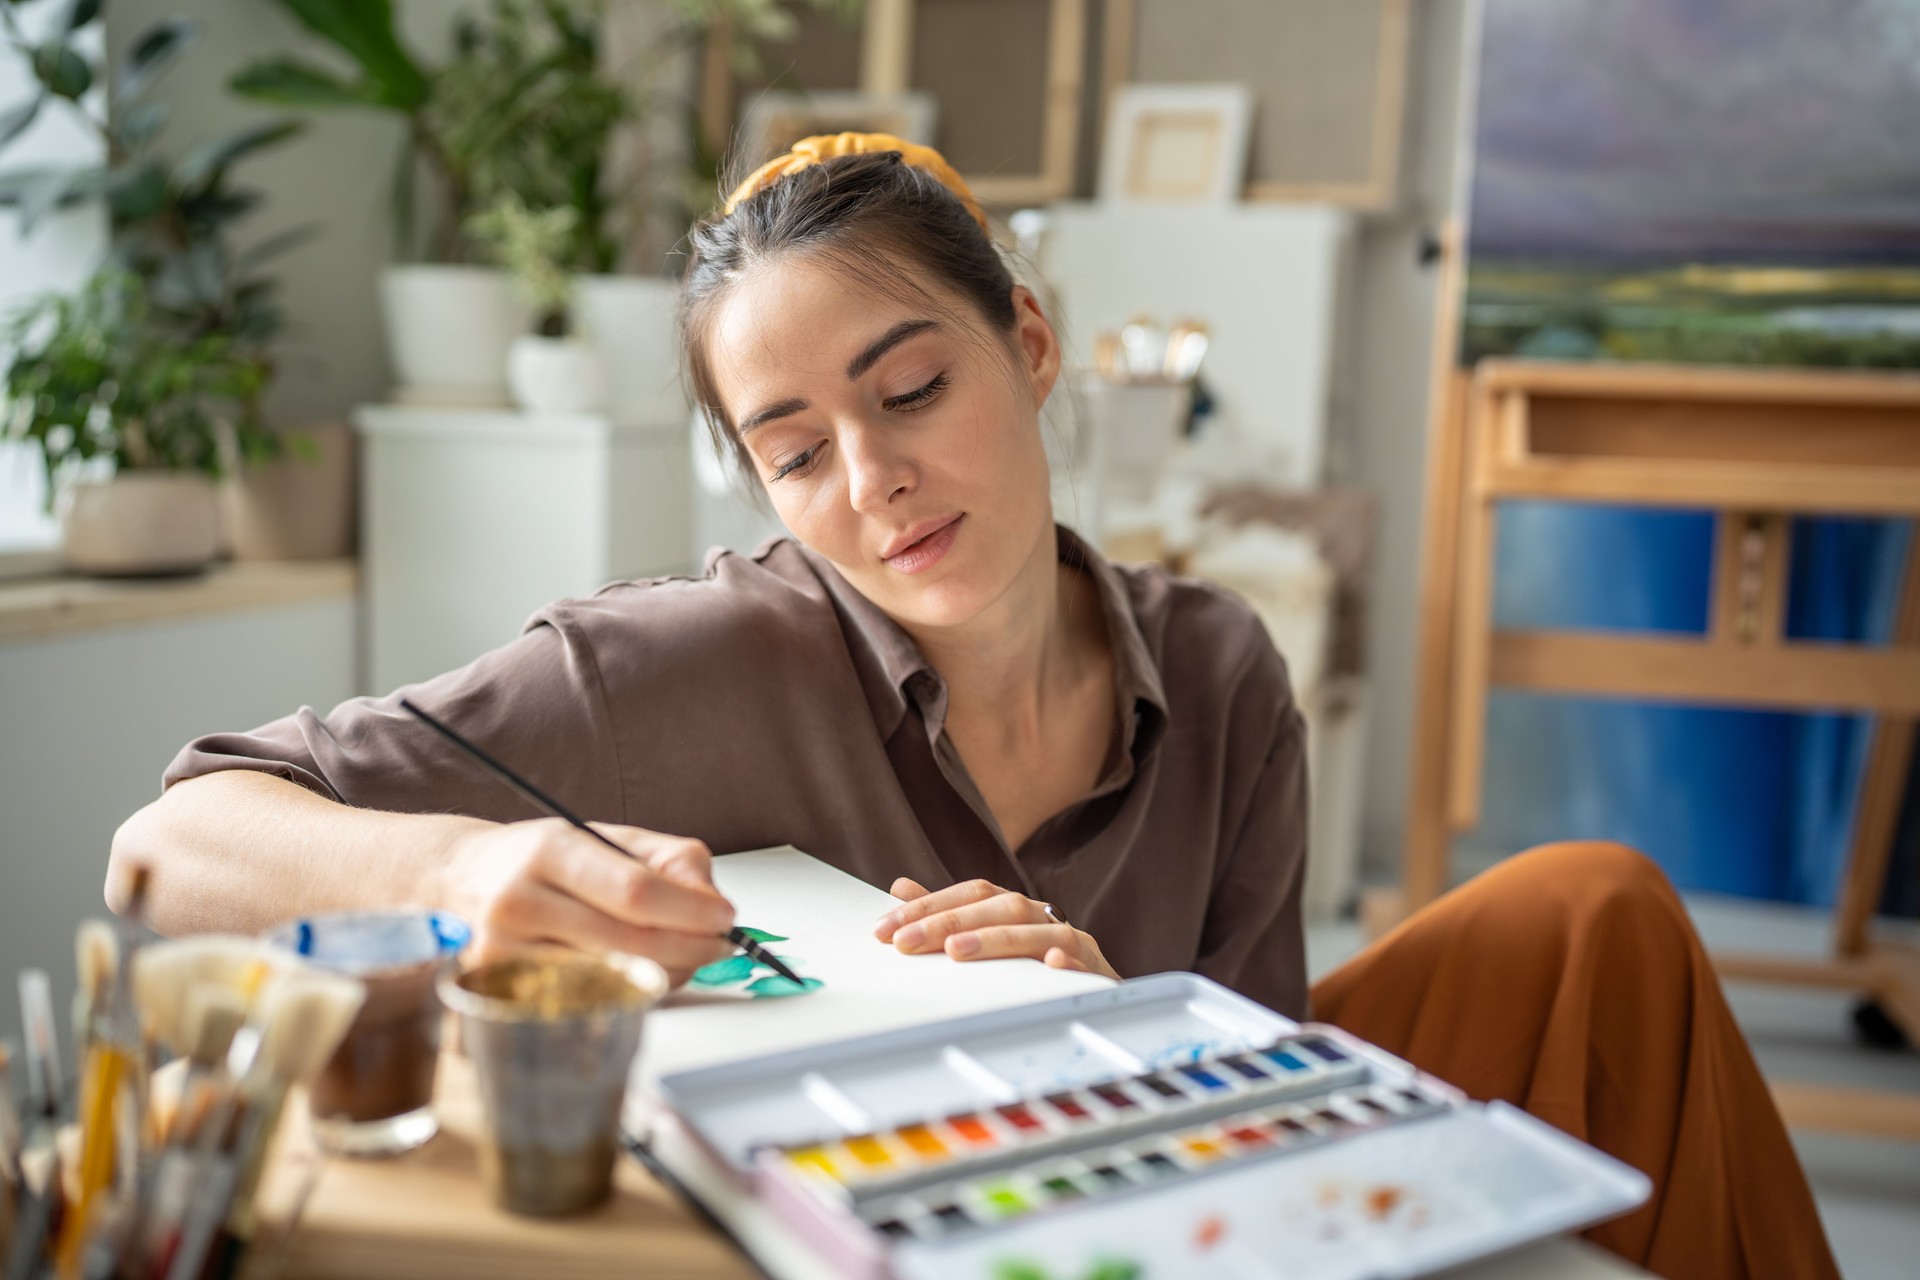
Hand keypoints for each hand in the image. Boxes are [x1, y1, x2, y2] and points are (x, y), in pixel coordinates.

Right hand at [441, 818, 735, 984]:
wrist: (460, 880)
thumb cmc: (543, 861)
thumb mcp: (608, 837)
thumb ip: (671, 861)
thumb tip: (711, 903)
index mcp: (550, 851)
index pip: (635, 892)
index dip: (690, 910)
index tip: (725, 917)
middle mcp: (519, 901)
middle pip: (629, 941)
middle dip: (690, 948)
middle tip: (719, 944)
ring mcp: (503, 952)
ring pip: (611, 978)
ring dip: (665, 973)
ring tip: (682, 956)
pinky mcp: (499, 992)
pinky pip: (585, 1001)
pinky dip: (627, 991)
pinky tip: (640, 973)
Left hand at [872, 878, 1118, 979]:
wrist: (1099, 992)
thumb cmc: (1036, 963)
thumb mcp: (988, 937)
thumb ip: (948, 915)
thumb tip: (901, 888)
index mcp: (1014, 907)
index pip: (969, 894)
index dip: (927, 908)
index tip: (885, 931)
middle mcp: (1042, 916)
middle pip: (998, 907)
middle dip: (948, 923)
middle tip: (905, 942)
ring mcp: (1073, 941)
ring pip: (1038, 930)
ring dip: (996, 938)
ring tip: (956, 952)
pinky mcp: (1097, 969)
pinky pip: (1084, 961)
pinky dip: (1069, 960)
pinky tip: (1051, 964)